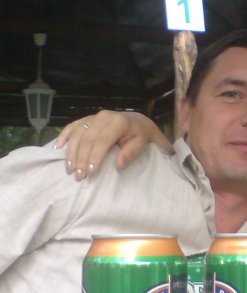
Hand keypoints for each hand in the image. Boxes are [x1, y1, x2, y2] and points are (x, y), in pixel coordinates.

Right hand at [55, 110, 172, 179]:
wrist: (137, 122)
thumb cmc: (140, 136)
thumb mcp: (141, 144)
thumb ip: (131, 153)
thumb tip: (118, 164)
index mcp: (118, 122)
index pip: (103, 140)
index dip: (95, 156)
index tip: (90, 171)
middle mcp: (104, 117)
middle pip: (87, 138)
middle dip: (81, 158)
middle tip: (79, 176)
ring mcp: (93, 116)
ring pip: (77, 133)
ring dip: (71, 152)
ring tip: (70, 169)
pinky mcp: (87, 118)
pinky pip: (72, 126)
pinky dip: (64, 136)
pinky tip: (58, 148)